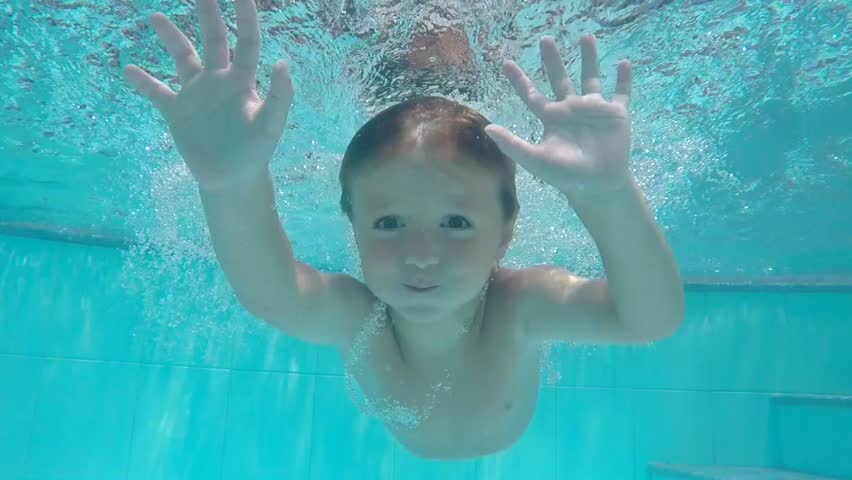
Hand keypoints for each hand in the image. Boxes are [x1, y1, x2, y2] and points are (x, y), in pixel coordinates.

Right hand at [123, 0, 292, 191]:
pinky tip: (128, 68)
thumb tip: (282, 63)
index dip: (245, 18)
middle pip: (214, 39)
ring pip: (182, 58)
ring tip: (156, 17)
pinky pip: (157, 93)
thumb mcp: (271, 125)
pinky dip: (143, 82)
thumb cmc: (255, 152)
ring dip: (171, 38)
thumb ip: (279, 96)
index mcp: (242, 81)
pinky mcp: (178, 112)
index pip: (247, 42)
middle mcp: (219, 81)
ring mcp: (197, 95)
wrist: (231, 179)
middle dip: (208, 14)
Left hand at [485, 35, 632, 193]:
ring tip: (586, 37)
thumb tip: (487, 129)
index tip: (506, 63)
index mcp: (552, 118)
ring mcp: (594, 111)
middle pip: (559, 79)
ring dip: (589, 58)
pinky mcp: (616, 114)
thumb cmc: (566, 176)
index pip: (532, 95)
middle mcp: (571, 110)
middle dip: (553, 60)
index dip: (519, 79)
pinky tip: (623, 63)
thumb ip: (512, 144)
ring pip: (591, 78)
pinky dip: (623, 79)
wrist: (598, 186)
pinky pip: (621, 92)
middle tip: (545, 39)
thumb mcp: (536, 159)